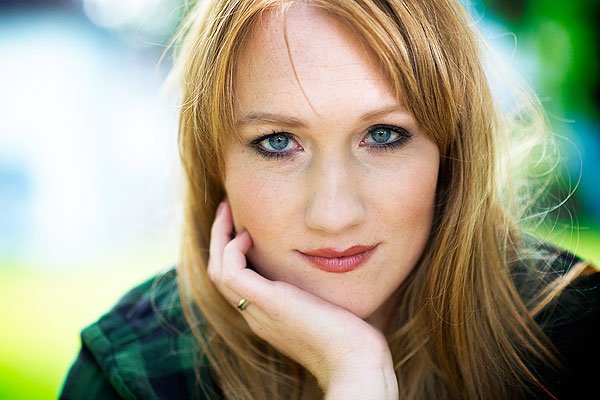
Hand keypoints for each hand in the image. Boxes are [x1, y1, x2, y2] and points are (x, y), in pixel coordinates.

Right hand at [208, 201, 398, 398]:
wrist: (355, 363)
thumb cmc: (353, 337)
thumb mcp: (330, 305)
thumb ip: (321, 287)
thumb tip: (338, 261)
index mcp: (267, 315)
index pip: (235, 280)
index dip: (233, 251)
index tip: (243, 224)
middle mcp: (255, 314)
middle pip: (219, 273)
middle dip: (220, 238)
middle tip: (226, 209)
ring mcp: (258, 311)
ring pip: (218, 271)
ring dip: (219, 238)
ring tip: (228, 211)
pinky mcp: (268, 303)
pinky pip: (231, 273)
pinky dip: (232, 250)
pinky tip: (249, 235)